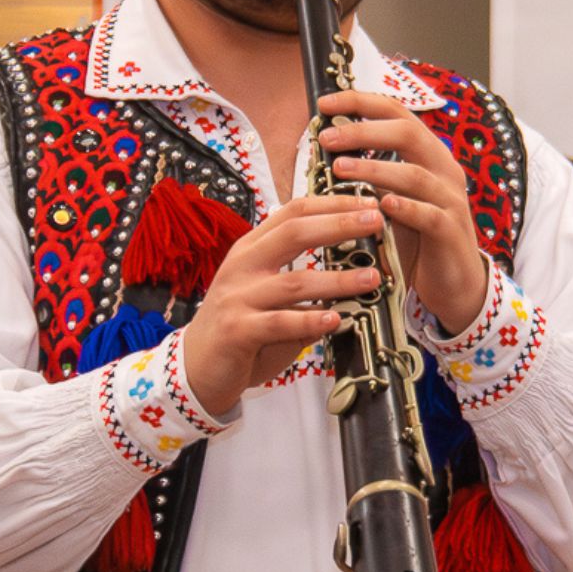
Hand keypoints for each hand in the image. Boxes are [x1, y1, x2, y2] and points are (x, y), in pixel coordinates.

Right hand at [183, 194, 386, 415]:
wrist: (196, 367)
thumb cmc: (242, 326)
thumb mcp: (269, 293)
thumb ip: (304, 282)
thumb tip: (357, 273)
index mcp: (252, 248)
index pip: (293, 212)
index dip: (332, 205)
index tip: (367, 204)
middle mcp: (243, 266)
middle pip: (294, 233)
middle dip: (338, 224)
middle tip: (375, 221)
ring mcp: (238, 297)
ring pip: (294, 281)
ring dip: (337, 279)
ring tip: (371, 278)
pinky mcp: (237, 330)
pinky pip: (280, 323)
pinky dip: (310, 320)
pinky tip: (336, 320)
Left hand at [316, 89, 488, 334]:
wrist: (455, 283)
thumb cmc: (418, 237)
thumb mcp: (392, 199)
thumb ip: (371, 175)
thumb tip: (328, 151)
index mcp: (428, 155)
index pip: (398, 114)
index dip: (361, 102)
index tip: (325, 101)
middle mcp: (444, 170)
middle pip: (408, 133)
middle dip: (364, 131)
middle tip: (327, 137)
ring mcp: (451, 200)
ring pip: (415, 174)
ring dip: (375, 168)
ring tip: (340, 167)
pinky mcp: (451, 232)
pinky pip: (428, 215)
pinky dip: (404, 208)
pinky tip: (380, 205)